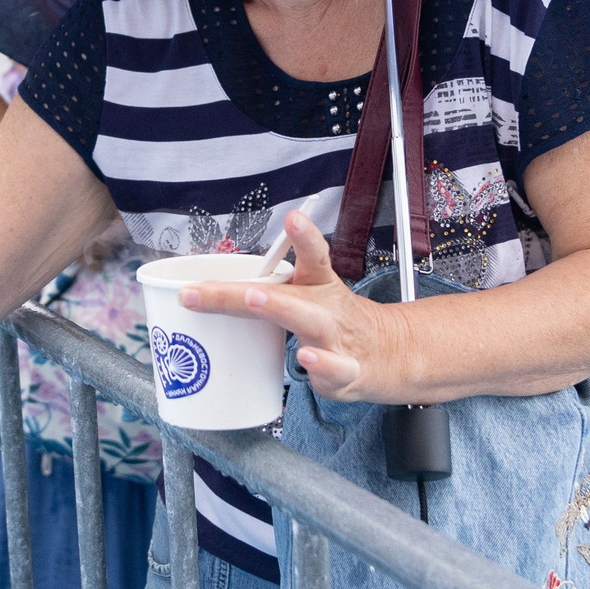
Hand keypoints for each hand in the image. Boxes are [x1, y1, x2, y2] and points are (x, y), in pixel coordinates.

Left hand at [179, 210, 412, 401]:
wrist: (386, 353)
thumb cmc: (332, 321)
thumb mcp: (309, 296)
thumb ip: (263, 289)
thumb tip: (203, 292)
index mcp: (316, 286)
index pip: (313, 256)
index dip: (304, 237)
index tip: (292, 217)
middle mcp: (325, 308)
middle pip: (291, 296)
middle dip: (262, 293)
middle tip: (241, 288)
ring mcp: (336, 339)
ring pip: (311, 324)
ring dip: (281, 312)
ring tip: (254, 301)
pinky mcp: (345, 371)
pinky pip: (334, 368)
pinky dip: (322, 364)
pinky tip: (307, 359)